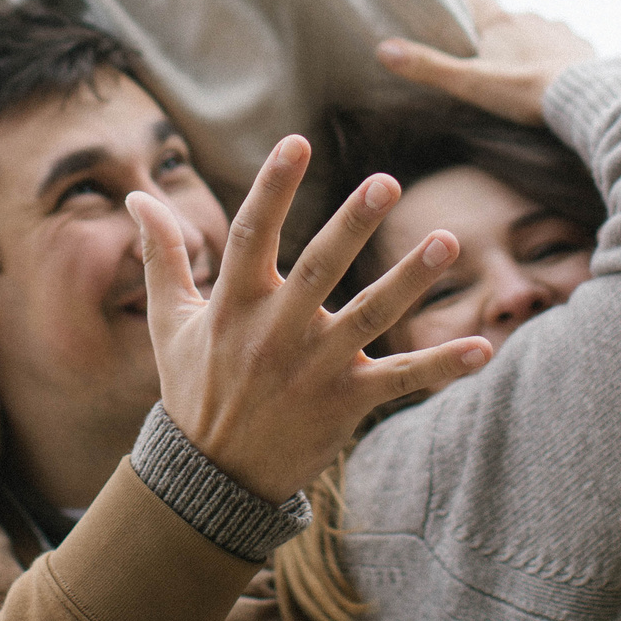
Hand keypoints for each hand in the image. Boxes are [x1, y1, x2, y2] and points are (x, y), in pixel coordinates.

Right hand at [127, 136, 494, 501]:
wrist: (212, 479)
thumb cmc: (194, 387)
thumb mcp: (172, 321)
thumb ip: (163, 254)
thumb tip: (136, 193)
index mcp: (234, 305)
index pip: (252, 234)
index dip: (273, 187)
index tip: (297, 141)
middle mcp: (276, 333)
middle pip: (319, 270)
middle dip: (352, 225)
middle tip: (386, 181)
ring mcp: (315, 369)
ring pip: (369, 318)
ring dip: (410, 281)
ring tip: (447, 240)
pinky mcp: (346, 404)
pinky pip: (401, 380)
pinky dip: (443, 366)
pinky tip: (484, 346)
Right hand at [374, 0, 594, 125]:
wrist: (581, 97)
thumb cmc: (522, 90)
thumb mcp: (468, 82)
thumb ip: (427, 67)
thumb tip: (383, 49)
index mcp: (500, 22)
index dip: (468, 1)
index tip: (461, 15)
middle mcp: (531, 17)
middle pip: (509, 15)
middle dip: (501, 31)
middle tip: (492, 59)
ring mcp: (560, 30)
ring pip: (540, 28)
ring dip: (533, 43)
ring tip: (528, 71)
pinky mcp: (584, 47)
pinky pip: (569, 45)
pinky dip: (561, 56)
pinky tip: (560, 76)